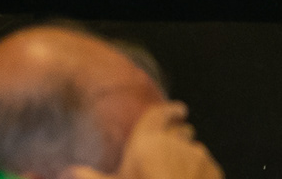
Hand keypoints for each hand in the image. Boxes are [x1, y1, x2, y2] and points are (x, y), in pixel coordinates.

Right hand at [76, 103, 221, 178]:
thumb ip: (88, 178)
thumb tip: (67, 172)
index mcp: (148, 142)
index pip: (160, 115)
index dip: (169, 111)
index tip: (178, 110)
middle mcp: (177, 143)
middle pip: (180, 133)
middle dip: (177, 137)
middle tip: (170, 147)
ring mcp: (199, 157)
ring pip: (194, 151)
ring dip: (187, 158)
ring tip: (175, 174)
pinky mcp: (214, 172)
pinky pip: (206, 168)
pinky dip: (199, 173)